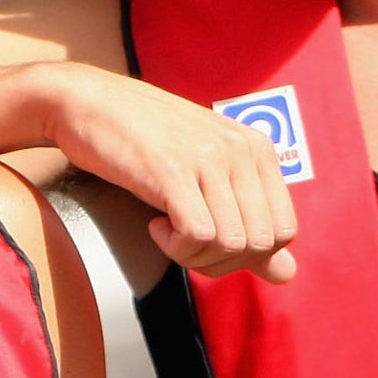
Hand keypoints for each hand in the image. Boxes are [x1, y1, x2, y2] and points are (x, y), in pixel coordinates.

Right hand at [39, 64, 298, 282]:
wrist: (89, 101)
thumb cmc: (146, 140)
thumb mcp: (209, 174)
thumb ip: (250, 225)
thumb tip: (288, 275)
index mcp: (258, 149)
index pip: (285, 230)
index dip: (250, 254)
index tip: (211, 242)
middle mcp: (240, 150)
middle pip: (260, 244)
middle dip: (222, 261)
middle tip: (186, 243)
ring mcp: (208, 158)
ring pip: (230, 244)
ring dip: (194, 256)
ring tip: (167, 231)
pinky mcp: (173, 171)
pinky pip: (197, 237)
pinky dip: (174, 247)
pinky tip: (155, 225)